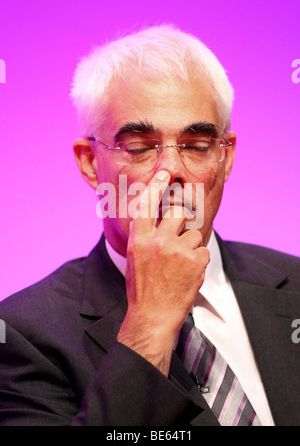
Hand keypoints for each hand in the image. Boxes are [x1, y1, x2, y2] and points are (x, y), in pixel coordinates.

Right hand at [116, 170, 209, 375]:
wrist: (152, 316)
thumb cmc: (142, 289)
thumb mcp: (136, 258)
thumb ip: (145, 237)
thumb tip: (156, 220)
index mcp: (139, 239)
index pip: (147, 204)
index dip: (157, 186)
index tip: (165, 174)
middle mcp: (157, 240)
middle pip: (178, 212)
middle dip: (183, 218)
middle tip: (180, 233)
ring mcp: (176, 250)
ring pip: (194, 232)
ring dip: (191, 246)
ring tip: (181, 265)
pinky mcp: (194, 261)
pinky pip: (202, 249)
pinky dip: (198, 260)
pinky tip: (188, 274)